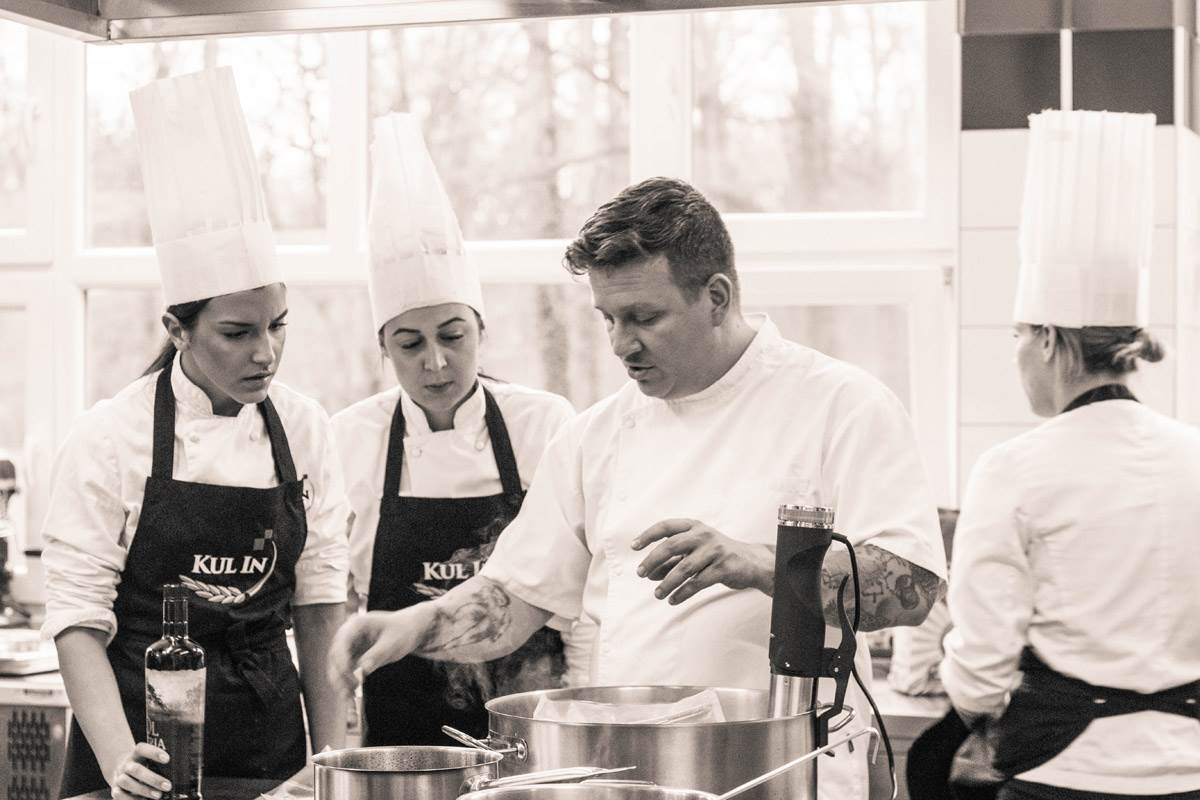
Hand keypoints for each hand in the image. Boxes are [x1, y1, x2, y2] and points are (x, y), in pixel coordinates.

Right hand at [108, 742, 170, 799]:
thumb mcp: (149, 760)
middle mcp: (126, 765)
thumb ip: (160, 764)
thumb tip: (180, 771)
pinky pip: (119, 795)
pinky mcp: (115, 789)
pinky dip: (131, 799)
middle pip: (136, 770)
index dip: (153, 752)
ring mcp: (119, 777)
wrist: (121, 770)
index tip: (167, 759)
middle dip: (153, 779)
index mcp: (136, 754)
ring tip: (158, 796)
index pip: (141, 749)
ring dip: (143, 790)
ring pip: (127, 782)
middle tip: (167, 786)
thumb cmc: (143, 765)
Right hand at [327, 608, 429, 702]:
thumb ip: (378, 655)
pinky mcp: (353, 655)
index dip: (342, 662)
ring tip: (348, 698)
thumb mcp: (393, 643)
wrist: (410, 628)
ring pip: (337, 666)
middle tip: (346, 693)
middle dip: (339, 676)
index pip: (341, 644)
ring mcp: (349, 645)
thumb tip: (363, 669)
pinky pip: (345, 671)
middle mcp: (348, 633)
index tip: (350, 678)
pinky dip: (346, 682)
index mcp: (356, 624)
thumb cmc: (403, 631)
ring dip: (341, 682)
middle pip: (335, 657)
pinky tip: (350, 695)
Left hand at [631, 519, 774, 604]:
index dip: (648, 535)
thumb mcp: (695, 551)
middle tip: (640, 574)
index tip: (634, 546)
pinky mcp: (723, 568)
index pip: (666, 526)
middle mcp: (704, 535)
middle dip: (652, 560)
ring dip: (667, 583)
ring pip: (684, 568)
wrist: (751, 562)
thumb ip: (673, 560)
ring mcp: (715, 550)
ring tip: (657, 594)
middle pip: (671, 546)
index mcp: (694, 526)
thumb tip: (649, 574)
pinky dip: (682, 593)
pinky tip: (673, 599)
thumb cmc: (717, 556)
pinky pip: (697, 583)